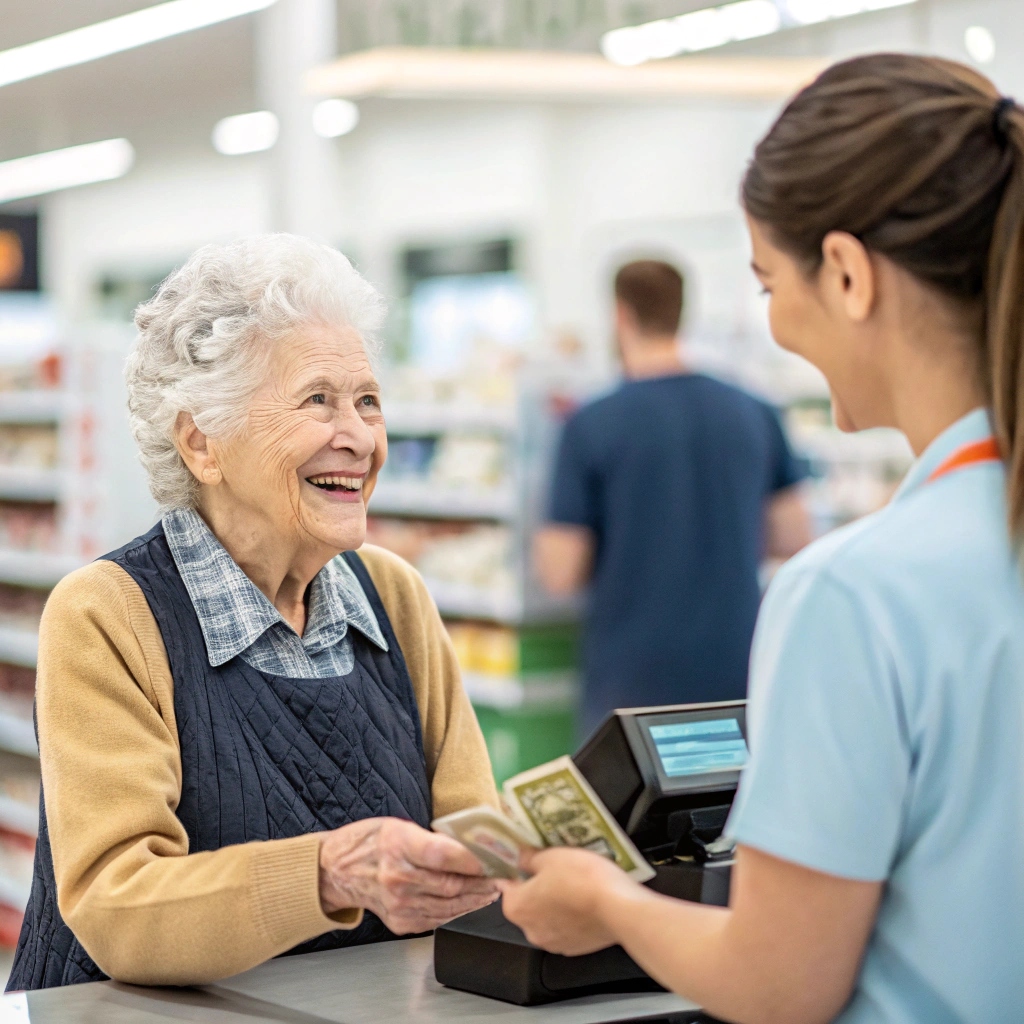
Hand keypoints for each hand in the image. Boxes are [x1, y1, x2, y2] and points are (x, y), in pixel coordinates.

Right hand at [318, 817, 498, 933]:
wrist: (338, 871)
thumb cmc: (370, 842)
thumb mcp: (399, 826)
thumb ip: (433, 838)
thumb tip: (470, 846)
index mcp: (398, 846)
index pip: (443, 855)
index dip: (473, 859)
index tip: (494, 857)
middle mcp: (397, 878)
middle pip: (451, 884)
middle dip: (483, 881)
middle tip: (502, 874)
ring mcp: (399, 905)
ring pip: (449, 905)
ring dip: (476, 898)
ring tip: (492, 888)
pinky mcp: (400, 922)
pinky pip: (438, 919)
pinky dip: (458, 910)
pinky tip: (470, 900)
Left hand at [497, 847, 638, 955]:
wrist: (618, 908)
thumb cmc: (581, 878)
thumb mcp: (551, 856)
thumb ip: (529, 859)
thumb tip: (520, 858)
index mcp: (517, 907)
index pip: (507, 887)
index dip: (517, 872)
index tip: (528, 862)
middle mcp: (530, 930)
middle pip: (526, 904)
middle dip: (537, 888)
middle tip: (555, 870)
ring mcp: (553, 943)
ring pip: (546, 918)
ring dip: (554, 904)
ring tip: (573, 885)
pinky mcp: (575, 948)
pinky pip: (565, 929)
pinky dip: (571, 918)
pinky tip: (585, 902)